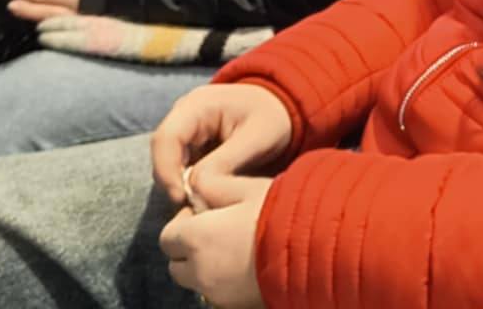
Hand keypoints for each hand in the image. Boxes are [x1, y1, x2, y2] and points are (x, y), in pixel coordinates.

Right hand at [150, 84, 294, 208]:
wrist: (283, 110)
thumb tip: (194, 187)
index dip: (166, 170)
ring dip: (180, 187)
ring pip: (168, 166)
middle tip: (192, 208)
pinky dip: (189, 186)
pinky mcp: (191, 148)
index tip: (181, 198)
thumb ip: (225, 161)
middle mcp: (184, 116)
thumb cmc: (273, 118)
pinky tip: (207, 198)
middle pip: (162, 154)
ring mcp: (186, 132)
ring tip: (203, 204)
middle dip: (172, 183)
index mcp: (198, 105)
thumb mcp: (257, 137)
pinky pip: (180, 171)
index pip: (166, 138)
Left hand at [160, 175, 268, 307]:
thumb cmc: (280, 214)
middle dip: (189, 249)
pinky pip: (218, 293)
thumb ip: (214, 185)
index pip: (167, 238)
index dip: (183, 224)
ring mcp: (217, 294)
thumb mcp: (247, 188)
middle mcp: (199, 272)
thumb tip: (197, 187)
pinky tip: (248, 265)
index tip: (205, 213)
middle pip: (177, 266)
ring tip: (235, 249)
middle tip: (217, 232)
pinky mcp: (235, 306)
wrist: (315, 251)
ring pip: (197, 282)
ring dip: (205, 267)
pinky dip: (223, 281)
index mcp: (196, 239)